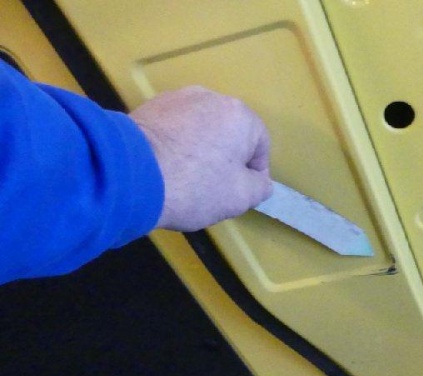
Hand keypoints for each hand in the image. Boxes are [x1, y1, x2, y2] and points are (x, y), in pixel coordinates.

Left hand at [130, 86, 272, 231]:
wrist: (130, 174)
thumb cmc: (194, 186)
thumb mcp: (240, 198)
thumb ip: (259, 187)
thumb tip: (258, 182)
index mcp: (240, 116)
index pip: (260, 145)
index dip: (254, 173)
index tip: (240, 192)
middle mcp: (211, 98)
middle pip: (229, 133)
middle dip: (225, 159)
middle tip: (213, 187)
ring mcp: (177, 98)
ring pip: (200, 130)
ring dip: (199, 150)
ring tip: (184, 177)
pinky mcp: (150, 106)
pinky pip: (174, 128)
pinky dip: (175, 145)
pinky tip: (165, 167)